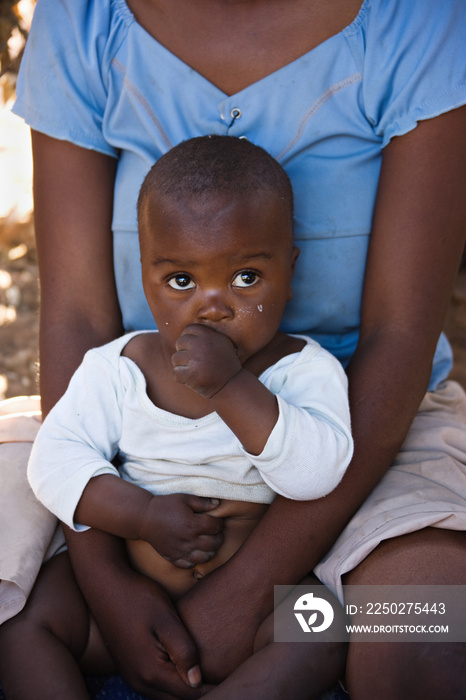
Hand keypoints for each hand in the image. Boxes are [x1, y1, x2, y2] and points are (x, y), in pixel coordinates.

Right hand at [65, 527, 211, 697]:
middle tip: (226, 675)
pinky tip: (189, 666)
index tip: (234, 677)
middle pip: (179, 699)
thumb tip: (198, 681)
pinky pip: (158, 685)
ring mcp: (133, 677)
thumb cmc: (139, 597)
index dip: (215, 688)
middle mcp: (140, 681)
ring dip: (187, 688)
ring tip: (211, 672)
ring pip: (168, 695)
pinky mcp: (132, 668)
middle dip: (201, 691)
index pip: (190, 694)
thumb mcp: (166, 619)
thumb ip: (184, 651)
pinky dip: (175, 682)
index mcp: (150, 672)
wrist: (106, 586)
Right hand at [140, 493, 223, 567]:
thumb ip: (202, 502)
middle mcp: (188, 540)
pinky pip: (189, 565)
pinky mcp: (173, 558)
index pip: (215, 526)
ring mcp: (180, 551)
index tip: (218, 521)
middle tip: (217, 533)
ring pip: (204, 558)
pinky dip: (196, 561)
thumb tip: (218, 504)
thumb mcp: (184, 498)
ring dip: (211, 552)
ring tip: (210, 545)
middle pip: (213, 544)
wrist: (144, 518)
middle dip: (219, 538)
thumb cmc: (165, 506)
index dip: (220, 523)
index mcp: (192, 524)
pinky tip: (196, 553)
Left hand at [172, 324, 241, 397]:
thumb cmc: (225, 364)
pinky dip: (182, 378)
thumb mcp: (223, 343)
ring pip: (175, 358)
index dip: (188, 338)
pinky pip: (176, 372)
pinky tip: (194, 379)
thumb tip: (187, 331)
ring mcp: (195, 360)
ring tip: (196, 371)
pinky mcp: (191, 374)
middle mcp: (202, 345)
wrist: (232, 385)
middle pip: (179, 342)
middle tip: (194, 361)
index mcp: (210, 335)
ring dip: (182, 366)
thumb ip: (208, 335)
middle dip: (184, 352)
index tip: (192, 348)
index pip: (188, 329)